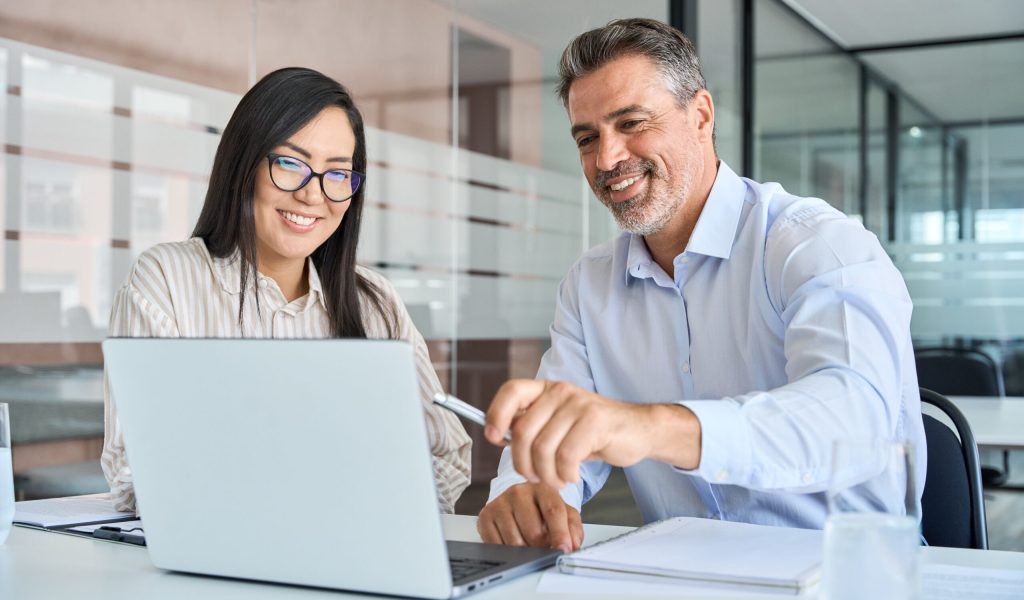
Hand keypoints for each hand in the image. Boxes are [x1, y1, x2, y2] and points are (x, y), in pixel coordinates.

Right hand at [477, 483, 582, 551]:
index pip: (553, 511)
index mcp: (542, 488)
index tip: (564, 549)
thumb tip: (572, 545)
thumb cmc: (542, 509)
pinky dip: (507, 551)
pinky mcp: (486, 515)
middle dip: (542, 546)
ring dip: (525, 550)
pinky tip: (512, 541)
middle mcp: (519, 492)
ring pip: (515, 542)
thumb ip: (573, 528)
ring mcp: (500, 503)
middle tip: (544, 545)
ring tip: (528, 542)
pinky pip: (497, 544)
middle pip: (534, 532)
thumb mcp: (564, 513)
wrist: (518, 501)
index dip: (560, 534)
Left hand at [484, 379, 700, 489]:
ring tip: (557, 479)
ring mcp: (578, 404)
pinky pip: (565, 456)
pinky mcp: (595, 421)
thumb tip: (499, 437)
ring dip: (547, 475)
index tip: (493, 437)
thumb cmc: (595, 432)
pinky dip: (565, 474)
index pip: (512, 391)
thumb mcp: (559, 424)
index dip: (496, 413)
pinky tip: (572, 475)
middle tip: (536, 477)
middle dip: (523, 464)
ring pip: (543, 449)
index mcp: (547, 389)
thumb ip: (533, 427)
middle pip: (522, 432)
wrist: (638, 430)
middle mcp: (560, 392)